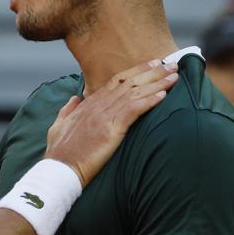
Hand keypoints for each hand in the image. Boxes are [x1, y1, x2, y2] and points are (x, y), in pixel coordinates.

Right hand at [45, 59, 177, 186]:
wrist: (59, 170)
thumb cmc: (59, 153)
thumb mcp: (58, 126)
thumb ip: (68, 110)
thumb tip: (74, 99)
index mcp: (88, 104)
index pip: (116, 81)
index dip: (136, 71)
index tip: (152, 64)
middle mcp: (97, 105)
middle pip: (129, 82)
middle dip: (152, 72)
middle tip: (170, 64)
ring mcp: (104, 116)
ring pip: (135, 93)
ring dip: (157, 83)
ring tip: (174, 75)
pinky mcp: (110, 130)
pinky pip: (134, 110)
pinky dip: (149, 101)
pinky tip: (163, 95)